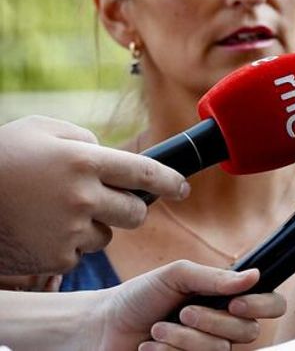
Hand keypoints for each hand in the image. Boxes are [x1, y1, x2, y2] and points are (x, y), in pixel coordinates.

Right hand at [0, 115, 188, 274]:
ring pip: (106, 235)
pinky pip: (78, 254)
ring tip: (57, 213)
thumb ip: (84, 139)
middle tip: (115, 202)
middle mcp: (83, 197)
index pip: (146, 173)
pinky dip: (67, 245)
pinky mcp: (56, 259)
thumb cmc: (2, 158)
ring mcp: (70, 231)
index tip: (183, 187)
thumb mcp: (42, 130)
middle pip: (136, 212)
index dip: (171, 182)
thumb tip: (110, 155)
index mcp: (84, 161)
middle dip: (132, 208)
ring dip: (93, 226)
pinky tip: (42, 230)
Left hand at [98, 262, 284, 350]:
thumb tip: (255, 276)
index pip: (272, 305)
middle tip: (183, 312)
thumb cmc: (139, 297)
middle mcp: (225, 328)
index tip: (235, 303)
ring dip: (183, 339)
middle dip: (212, 321)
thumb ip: (215, 277)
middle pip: (248, 332)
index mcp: (228, 300)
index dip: (263, 306)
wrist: (102, 328)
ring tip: (156, 330)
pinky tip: (149, 349)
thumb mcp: (176, 276)